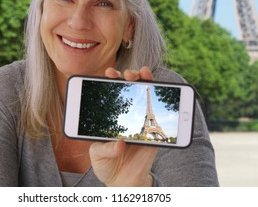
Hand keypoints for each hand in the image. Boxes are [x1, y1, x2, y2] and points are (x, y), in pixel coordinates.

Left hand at [88, 66, 157, 186]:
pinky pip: (159, 120)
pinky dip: (161, 107)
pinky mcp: (153, 136)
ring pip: (146, 98)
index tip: (109, 72)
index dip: (111, 81)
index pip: (111, 94)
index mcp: (110, 118)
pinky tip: (158, 94)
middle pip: (130, 90)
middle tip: (129, 74)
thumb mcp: (97, 155)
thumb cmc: (106, 166)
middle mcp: (126, 117)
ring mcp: (141, 124)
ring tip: (144, 74)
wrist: (121, 183)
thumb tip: (119, 143)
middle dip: (130, 76)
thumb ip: (104, 149)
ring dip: (147, 82)